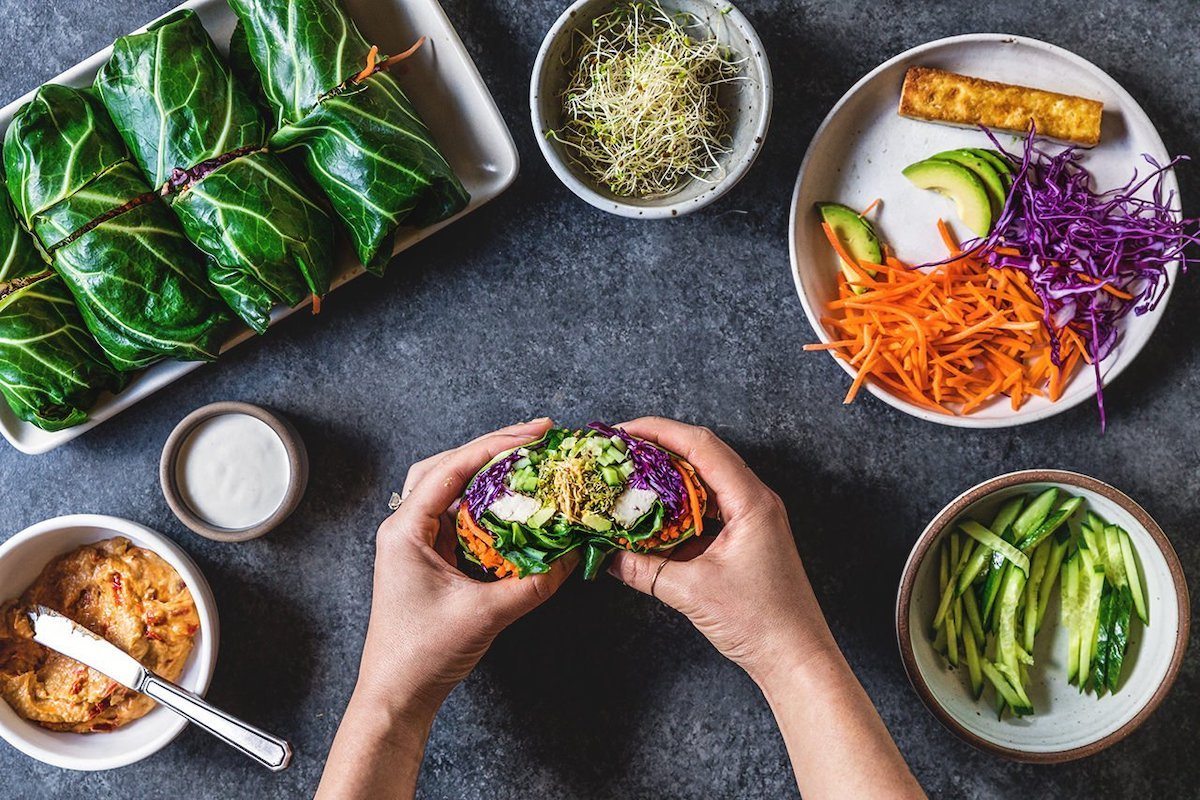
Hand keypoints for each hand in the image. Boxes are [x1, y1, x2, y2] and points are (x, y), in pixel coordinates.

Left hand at [354, 418, 577, 718]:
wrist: (397, 695)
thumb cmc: (422, 655)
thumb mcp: (486, 615)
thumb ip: (533, 584)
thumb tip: (571, 555)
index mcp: (405, 530)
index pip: (452, 469)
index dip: (496, 445)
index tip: (534, 432)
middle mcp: (407, 527)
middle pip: (448, 467)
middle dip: (492, 447)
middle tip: (535, 436)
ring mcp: (417, 542)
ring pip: (453, 489)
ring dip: (489, 472)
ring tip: (528, 460)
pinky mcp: (432, 558)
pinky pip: (461, 516)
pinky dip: (488, 504)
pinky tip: (515, 503)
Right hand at [606, 417, 836, 685]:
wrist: (797, 659)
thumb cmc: (759, 622)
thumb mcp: (692, 592)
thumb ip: (644, 570)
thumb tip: (606, 556)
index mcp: (750, 501)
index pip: (701, 446)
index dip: (659, 431)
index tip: (623, 432)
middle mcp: (755, 501)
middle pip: (703, 455)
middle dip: (659, 448)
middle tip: (620, 451)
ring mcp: (753, 519)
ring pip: (705, 482)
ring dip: (668, 478)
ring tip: (631, 479)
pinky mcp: (747, 539)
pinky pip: (709, 510)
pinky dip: (679, 508)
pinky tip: (652, 519)